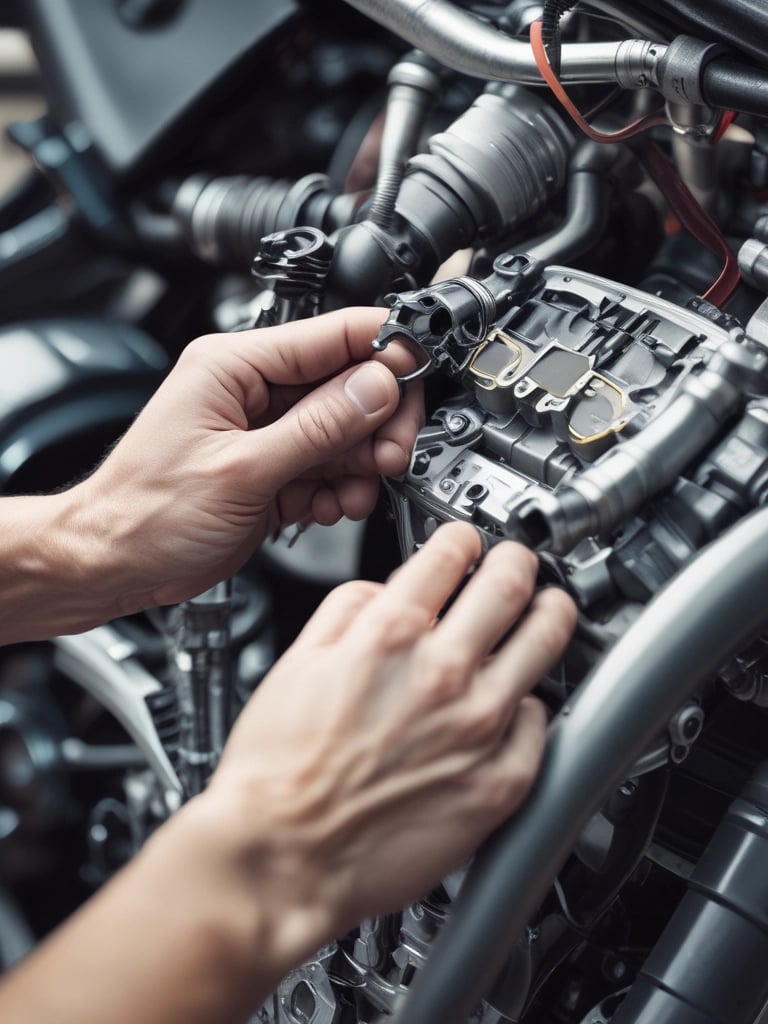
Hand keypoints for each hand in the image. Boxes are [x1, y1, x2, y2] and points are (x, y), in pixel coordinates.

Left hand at [71, 307, 421, 614]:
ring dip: (361, 464)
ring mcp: (265, 433)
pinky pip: (328, 469)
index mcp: (234, 366)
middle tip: (393, 453)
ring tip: (355, 491)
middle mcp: (252, 392)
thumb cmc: (145, 513)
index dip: (384, 351)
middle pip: (348, 386)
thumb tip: (376, 388)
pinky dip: (340, 490)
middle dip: (378, 422)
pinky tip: (331, 506)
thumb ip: (318, 428)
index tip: (421, 374)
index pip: (331, 335)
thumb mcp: (242, 469)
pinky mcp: (272, 471)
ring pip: (345, 432)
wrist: (114, 565)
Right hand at [205, 522, 576, 960]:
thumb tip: (385, 592)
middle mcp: (442, 673)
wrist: (280, 856)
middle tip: (518, 562)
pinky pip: (538, 725)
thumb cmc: (276, 772)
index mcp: (389, 635)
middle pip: (511, 585)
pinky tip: (519, 704)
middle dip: (519, 561)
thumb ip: (347, 611)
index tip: (466, 544)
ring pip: (544, 644)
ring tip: (550, 610)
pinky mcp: (499, 783)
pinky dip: (531, 707)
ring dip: (551, 615)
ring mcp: (478, 728)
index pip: (449, 555)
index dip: (462, 539)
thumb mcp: (296, 662)